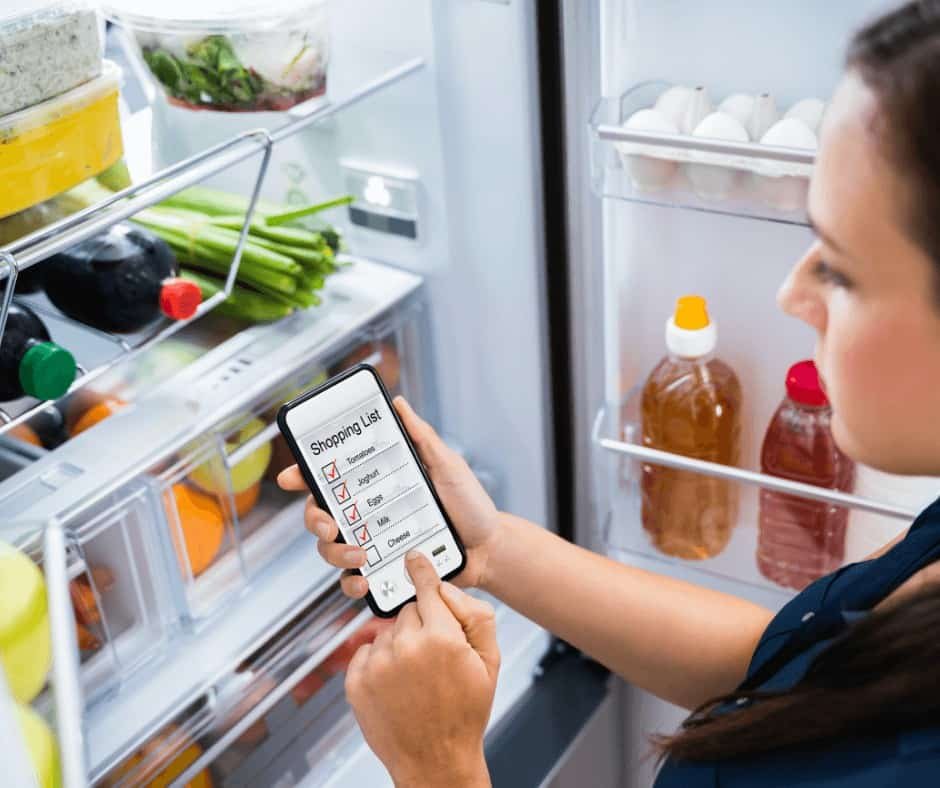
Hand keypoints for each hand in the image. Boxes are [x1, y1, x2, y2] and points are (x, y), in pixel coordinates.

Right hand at [277, 396, 501, 598]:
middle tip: (331, 523)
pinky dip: (351, 584)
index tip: (290, 476)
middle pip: (318, 515)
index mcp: (375, 486)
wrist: (490, 547)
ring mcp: (371, 544)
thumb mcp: (447, 465)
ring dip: (335, 553)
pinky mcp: (381, 572)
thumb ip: (421, 437)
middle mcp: (366, 514)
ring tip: (361, 554)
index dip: (302, 475)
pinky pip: (352, 582)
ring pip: (329, 549)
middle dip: (314, 519)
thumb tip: (398, 403)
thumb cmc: (469, 504)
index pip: (330, 478)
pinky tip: (364, 581)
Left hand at [345, 551, 498, 787]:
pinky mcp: (356, 682)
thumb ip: (476, 616)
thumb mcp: (490, 662)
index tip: (413, 559)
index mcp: (441, 638)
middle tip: (434, 655)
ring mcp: (377, 665)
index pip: (427, 589)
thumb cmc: (465, 713)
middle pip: (409, 611)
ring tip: (416, 676)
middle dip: (421, 625)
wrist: (436, 760)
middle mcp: (405, 648)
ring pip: (387, 631)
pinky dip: (377, 661)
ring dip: (399, 644)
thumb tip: (446, 590)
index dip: (422, 572)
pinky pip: (365, 651)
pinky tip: (396, 684)